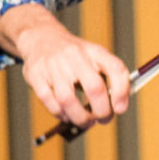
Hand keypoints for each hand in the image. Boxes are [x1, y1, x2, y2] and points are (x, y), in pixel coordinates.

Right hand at [0, 4, 130, 125]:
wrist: (41, 38)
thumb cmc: (75, 57)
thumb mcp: (95, 58)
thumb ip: (110, 79)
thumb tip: (118, 107)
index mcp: (95, 52)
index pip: (116, 68)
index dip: (122, 92)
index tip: (120, 109)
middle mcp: (75, 55)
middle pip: (94, 88)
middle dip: (102, 111)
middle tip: (103, 119)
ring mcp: (53, 65)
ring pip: (68, 100)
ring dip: (80, 118)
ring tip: (86, 121)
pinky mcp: (36, 75)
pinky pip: (50, 102)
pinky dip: (61, 114)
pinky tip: (67, 115)